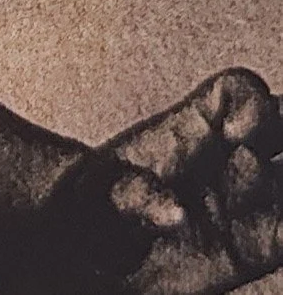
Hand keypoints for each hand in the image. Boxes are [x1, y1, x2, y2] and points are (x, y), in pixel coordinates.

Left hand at [36, 70, 282, 294]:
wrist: (86, 255)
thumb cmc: (86, 207)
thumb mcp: (93, 192)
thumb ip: (130, 195)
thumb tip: (174, 212)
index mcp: (187, 131)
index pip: (235, 95)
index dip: (250, 104)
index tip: (238, 137)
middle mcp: (225, 162)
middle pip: (281, 126)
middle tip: (276, 169)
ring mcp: (244, 204)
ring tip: (280, 205)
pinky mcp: (252, 249)